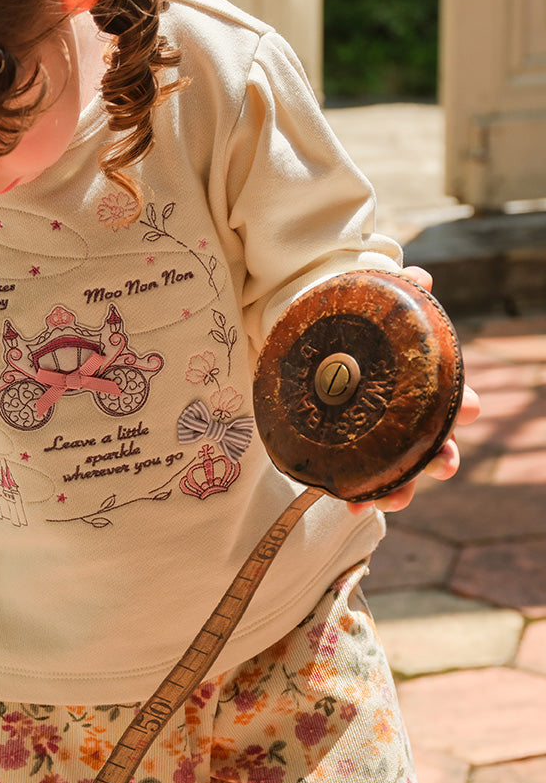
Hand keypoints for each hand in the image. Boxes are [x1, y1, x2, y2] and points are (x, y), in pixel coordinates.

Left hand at [350, 266, 480, 514]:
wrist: (311, 340)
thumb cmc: (355, 326)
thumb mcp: (374, 303)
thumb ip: (398, 289)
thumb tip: (419, 277)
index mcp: (423, 387)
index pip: (455, 401)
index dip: (464, 406)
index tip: (470, 409)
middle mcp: (408, 420)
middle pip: (435, 446)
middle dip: (441, 458)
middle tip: (442, 464)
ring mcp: (381, 441)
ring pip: (402, 473)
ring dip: (402, 489)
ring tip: (392, 499)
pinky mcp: (349, 453)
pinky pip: (358, 481)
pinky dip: (359, 496)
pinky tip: (350, 504)